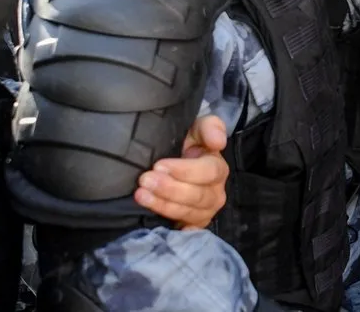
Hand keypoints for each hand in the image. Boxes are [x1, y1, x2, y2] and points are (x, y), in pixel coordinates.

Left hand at [135, 115, 228, 229]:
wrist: (181, 161)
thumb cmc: (191, 144)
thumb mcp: (199, 128)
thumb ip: (210, 127)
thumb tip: (218, 142)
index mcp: (218, 168)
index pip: (208, 172)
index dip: (184, 170)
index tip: (158, 165)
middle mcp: (215, 193)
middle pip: (197, 195)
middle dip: (169, 188)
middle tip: (144, 180)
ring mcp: (205, 211)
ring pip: (188, 212)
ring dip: (163, 204)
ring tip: (141, 195)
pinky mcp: (193, 225)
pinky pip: (185, 231)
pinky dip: (175, 232)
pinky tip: (160, 229)